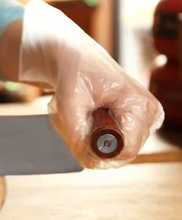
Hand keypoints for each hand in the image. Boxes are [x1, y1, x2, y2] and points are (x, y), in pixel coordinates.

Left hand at [18, 0, 163, 168]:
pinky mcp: (141, 120)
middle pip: (124, 153)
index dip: (100, 154)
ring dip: (99, 141)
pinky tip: (93, 118)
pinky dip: (102, 136)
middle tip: (78, 124)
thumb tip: (89, 161)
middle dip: (97, 146)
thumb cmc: (74, 75)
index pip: (127, 150)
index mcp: (138, 105)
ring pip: (121, 150)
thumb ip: (77, 134)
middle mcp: (150, 112)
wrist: (76, 58)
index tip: (79, 141)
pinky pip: (121, 142)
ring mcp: (148, 117)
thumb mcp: (69, 103)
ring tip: (86, 117)